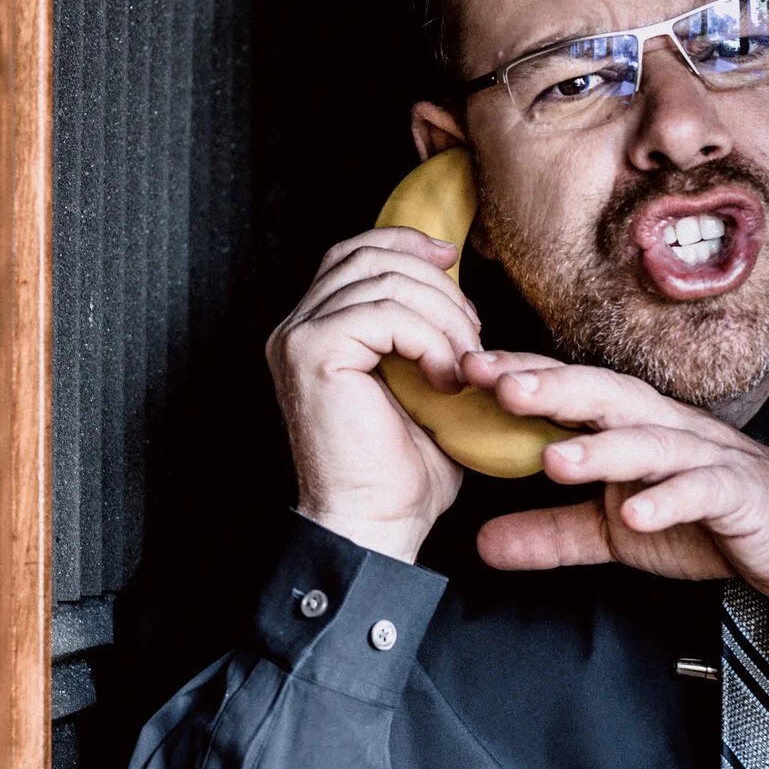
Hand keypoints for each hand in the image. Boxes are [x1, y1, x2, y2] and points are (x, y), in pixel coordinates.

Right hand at [266, 226, 481, 561]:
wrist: (376, 525)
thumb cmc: (402, 473)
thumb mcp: (421, 386)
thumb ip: (424, 333)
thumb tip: (458, 289)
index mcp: (317, 329)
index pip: (355, 251)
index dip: (406, 242)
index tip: (452, 259)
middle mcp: (296, 326)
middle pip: (370, 255)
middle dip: (436, 284)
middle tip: (472, 334)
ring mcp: (298, 337)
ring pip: (384, 280)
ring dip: (442, 316)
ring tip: (463, 365)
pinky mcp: (313, 354)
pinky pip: (385, 313)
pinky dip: (429, 339)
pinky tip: (444, 378)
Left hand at [463, 352, 768, 605]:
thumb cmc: (707, 518)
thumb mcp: (615, 531)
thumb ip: (551, 534)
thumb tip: (481, 543)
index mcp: (631, 426)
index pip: (569, 391)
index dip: (520, 377)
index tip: (463, 368)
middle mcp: (664, 428)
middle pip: (604, 397)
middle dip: (550, 388)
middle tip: (496, 384)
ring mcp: (704, 457)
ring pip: (649, 442)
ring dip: (602, 450)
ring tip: (555, 460)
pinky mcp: (738, 494)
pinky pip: (702, 491)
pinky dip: (671, 500)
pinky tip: (638, 515)